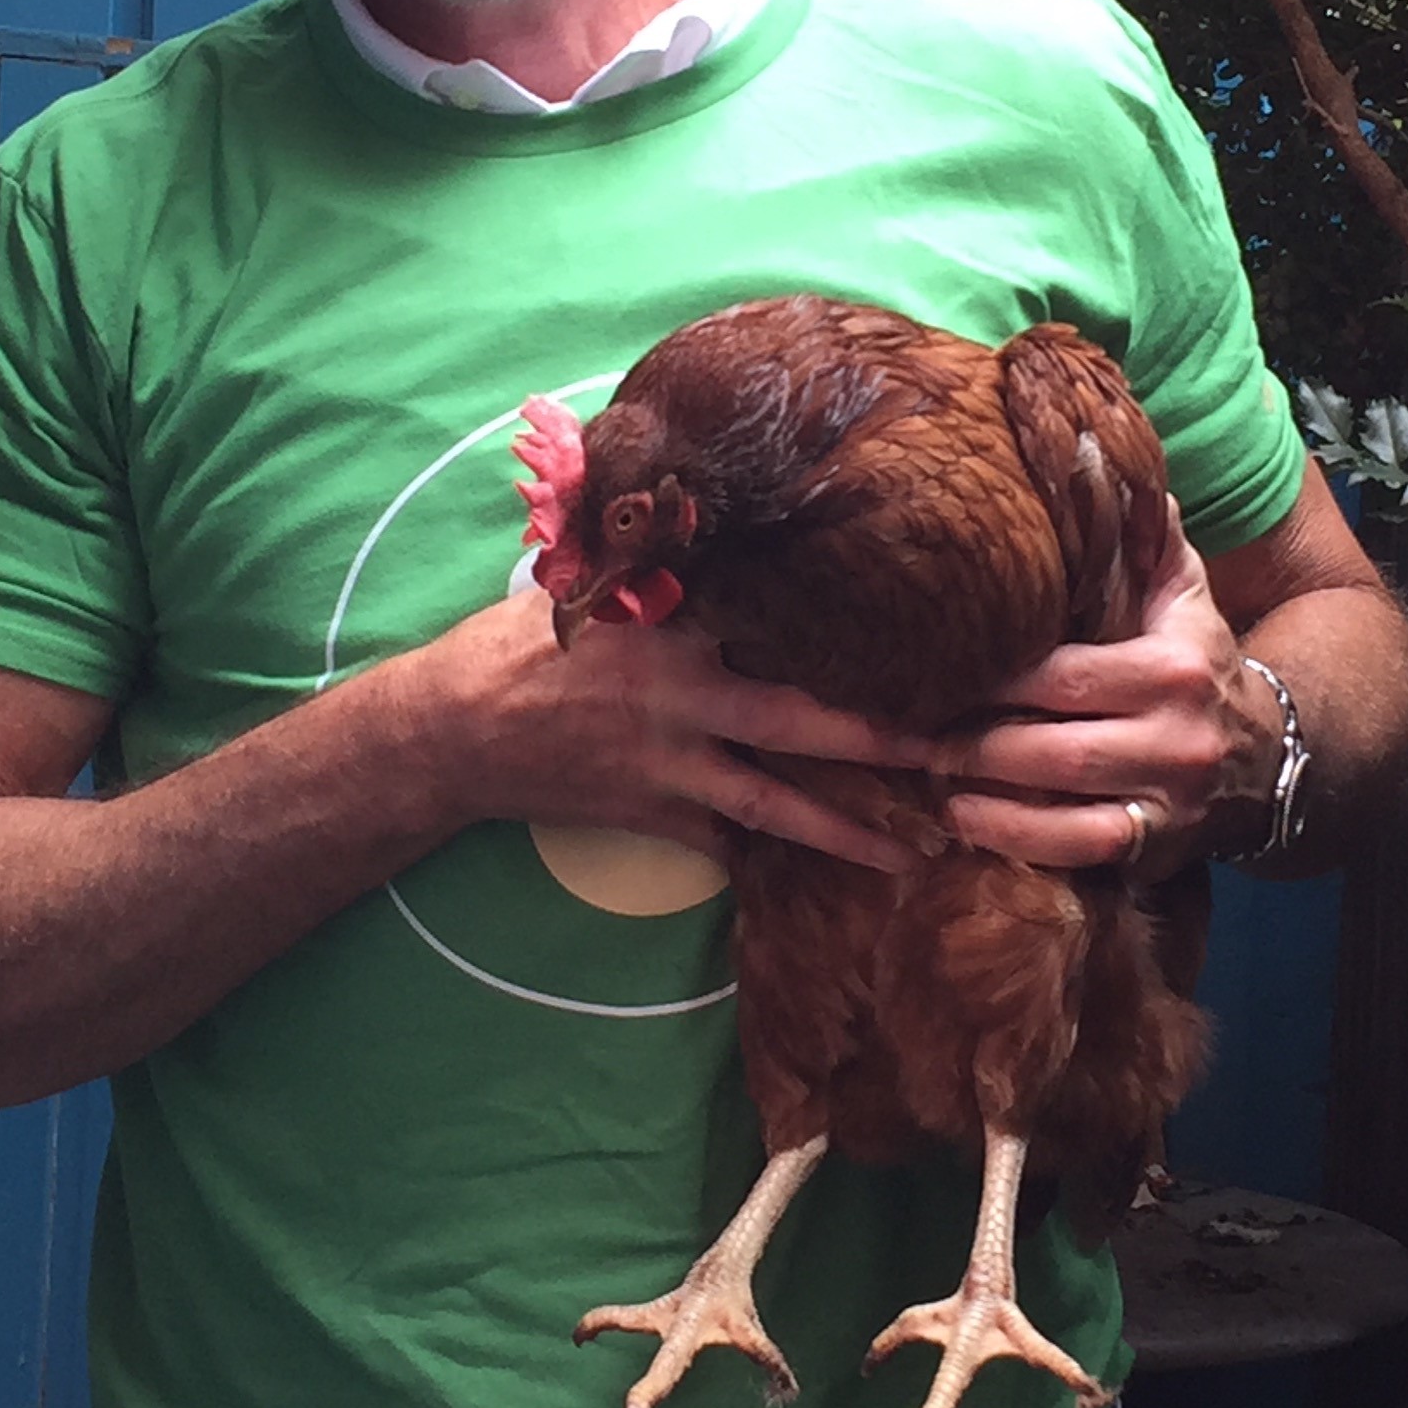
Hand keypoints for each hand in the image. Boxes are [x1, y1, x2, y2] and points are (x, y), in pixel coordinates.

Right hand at [413, 589, 924, 872]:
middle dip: (882, 740)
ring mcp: (670, 762)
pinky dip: (769, 858)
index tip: (930, 640)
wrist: (453, 728)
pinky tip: (822, 880)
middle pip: (801, 720)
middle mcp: (682, 693)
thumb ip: (668, 571)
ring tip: (915, 853)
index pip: (783, 624)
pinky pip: (726, 842)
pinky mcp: (652, 814)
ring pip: (777, 804)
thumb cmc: (524, 639)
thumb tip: (728, 527)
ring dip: (848, 832)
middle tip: (954, 753)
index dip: (855, 638)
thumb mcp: (597, 586)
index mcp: (674, 622)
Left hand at [929, 504, 1282, 876]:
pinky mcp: (1156, 850)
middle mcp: (1175, 736)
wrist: (1266, 755)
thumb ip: (1142, 534)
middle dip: (970, 740)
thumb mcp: (1182, 590)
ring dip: (984, 797)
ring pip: (1064, 806)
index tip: (928, 671)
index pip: (1066, 673)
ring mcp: (1168, 802)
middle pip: (1053, 744)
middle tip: (898, 731)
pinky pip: (1081, 852)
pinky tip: (964, 821)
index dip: (994, 677)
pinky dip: (1019, 840)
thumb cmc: (1195, 659)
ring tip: (922, 778)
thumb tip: (1094, 452)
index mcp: (1173, 664)